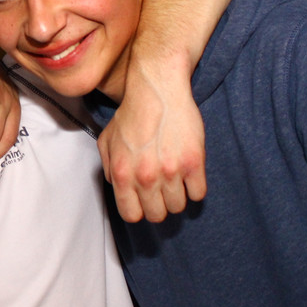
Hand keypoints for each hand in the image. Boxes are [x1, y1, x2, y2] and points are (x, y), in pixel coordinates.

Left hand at [99, 63, 206, 222]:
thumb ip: (109, 168)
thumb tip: (116, 186)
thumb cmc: (132, 114)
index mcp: (122, 174)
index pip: (132, 215)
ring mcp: (170, 171)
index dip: (139, 210)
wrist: (157, 90)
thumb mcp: (107, 141)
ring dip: (178, 195)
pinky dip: (196, 187)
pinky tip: (190, 173)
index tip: (146, 201)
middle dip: (160, 204)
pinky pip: (199, 193)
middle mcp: (145, 177)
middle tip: (162, 189)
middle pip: (157, 215)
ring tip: (176, 178)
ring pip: (179, 206)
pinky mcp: (193, 163)